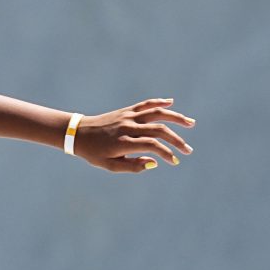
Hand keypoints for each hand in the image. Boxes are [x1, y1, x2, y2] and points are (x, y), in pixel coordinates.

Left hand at [74, 98, 195, 172]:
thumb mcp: (110, 166)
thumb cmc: (95, 153)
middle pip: (159, 129)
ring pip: (156, 113)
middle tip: (188, 150)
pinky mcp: (127, 110)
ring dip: (175, 117)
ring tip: (191, 123)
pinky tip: (171, 103)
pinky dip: (159, 102)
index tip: (174, 161)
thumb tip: (155, 163)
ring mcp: (128, 116)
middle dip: (176, 140)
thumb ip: (133, 166)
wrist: (79, 133)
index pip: (152, 145)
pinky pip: (145, 104)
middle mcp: (128, 127)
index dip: (166, 153)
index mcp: (123, 142)